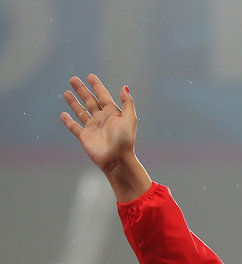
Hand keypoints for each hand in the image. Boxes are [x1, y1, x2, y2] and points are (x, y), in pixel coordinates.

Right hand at [60, 74, 150, 201]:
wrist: (117, 159)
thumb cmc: (125, 139)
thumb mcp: (129, 119)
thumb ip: (127, 103)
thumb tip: (124, 87)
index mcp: (113, 113)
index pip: (103, 96)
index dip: (97, 86)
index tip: (90, 76)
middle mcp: (102, 119)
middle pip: (90, 101)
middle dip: (82, 90)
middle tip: (73, 79)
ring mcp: (93, 128)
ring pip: (81, 112)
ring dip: (74, 102)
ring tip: (67, 92)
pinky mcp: (85, 137)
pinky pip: (74, 127)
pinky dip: (68, 121)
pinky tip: (63, 114)